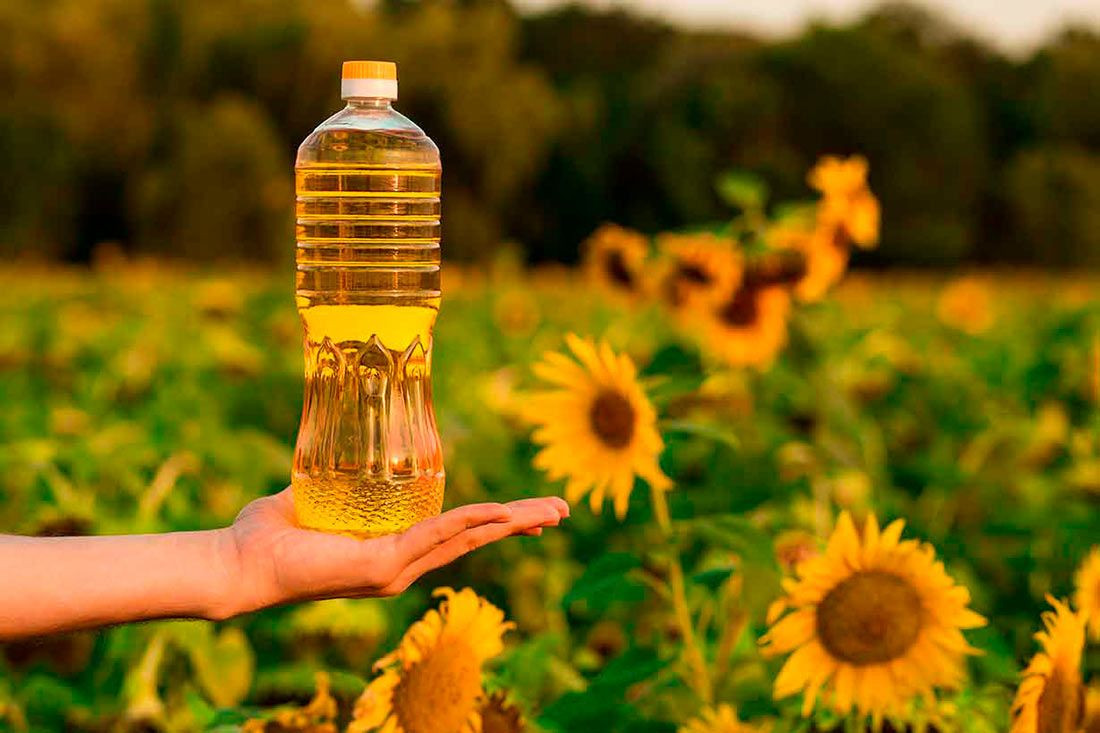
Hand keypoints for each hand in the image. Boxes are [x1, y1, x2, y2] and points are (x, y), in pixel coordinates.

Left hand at [219, 488, 568, 615]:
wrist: (241, 561)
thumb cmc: (270, 534)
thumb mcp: (314, 496)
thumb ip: (333, 479)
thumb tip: (337, 444)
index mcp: (392, 550)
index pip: (455, 534)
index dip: (494, 521)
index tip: (527, 512)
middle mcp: (401, 565)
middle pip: (474, 539)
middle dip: (520, 525)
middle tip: (560, 511)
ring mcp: (395, 569)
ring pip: (465, 538)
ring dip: (509, 523)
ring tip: (548, 512)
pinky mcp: (382, 567)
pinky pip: (435, 536)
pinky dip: (468, 522)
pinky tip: (497, 514)